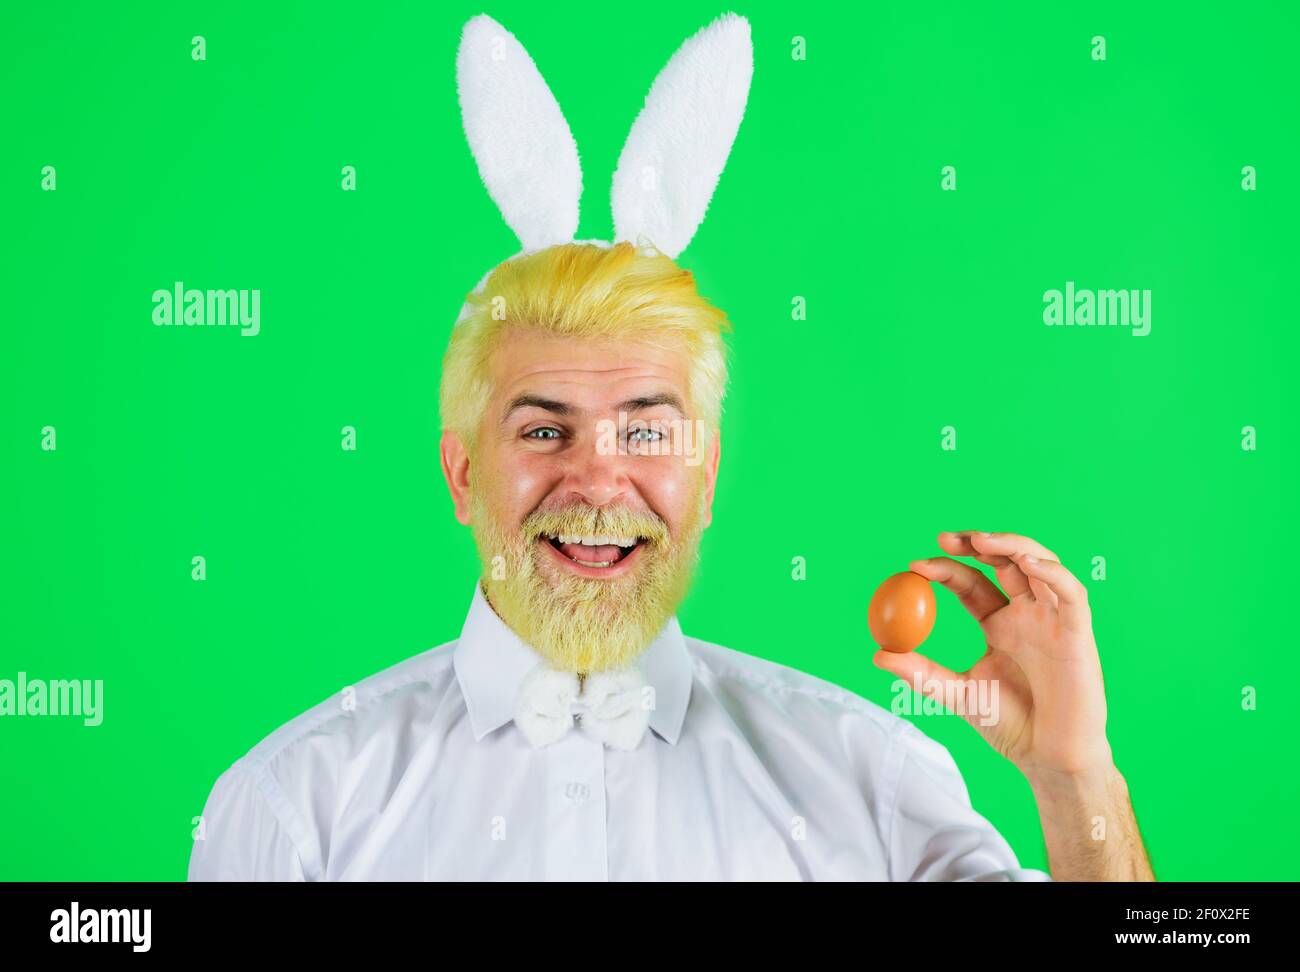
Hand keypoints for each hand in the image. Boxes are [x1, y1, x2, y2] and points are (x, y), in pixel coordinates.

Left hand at [872, 531, 1113, 778]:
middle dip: (975, 543)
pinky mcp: (1078, 633)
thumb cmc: (1009, 727)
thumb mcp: (957, 693)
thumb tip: (878, 654)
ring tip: (979, 540)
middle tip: (943, 540)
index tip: (913, 566)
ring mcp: (1053, 620)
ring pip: (1039, 564)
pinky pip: (1071, 593)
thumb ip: (922, 673)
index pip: (970, 582)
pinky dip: (1052, 572)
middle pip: (1003, 561)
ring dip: (1011, 544)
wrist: (1049, 759)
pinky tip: (1026, 563)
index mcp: (998, 624)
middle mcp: (1026, 614)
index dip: (945, 568)